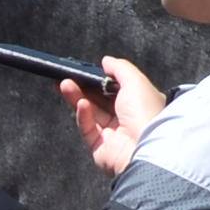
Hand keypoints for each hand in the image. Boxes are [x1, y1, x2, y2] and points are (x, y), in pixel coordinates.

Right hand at [68, 56, 163, 179]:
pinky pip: (87, 128)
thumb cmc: (144, 113)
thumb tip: (106, 61)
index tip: (87, 71)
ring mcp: (113, 134)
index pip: (117, 88)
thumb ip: (119, 68)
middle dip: (84, 87)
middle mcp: (127, 118)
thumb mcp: (135, 81)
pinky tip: (80, 104)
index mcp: (140, 103)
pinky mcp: (100, 147)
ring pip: (91, 112)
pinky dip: (82, 115)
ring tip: (64, 84)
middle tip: (67, 76)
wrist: (143, 149)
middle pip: (100, 99)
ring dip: (77, 97)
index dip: (101, 79)